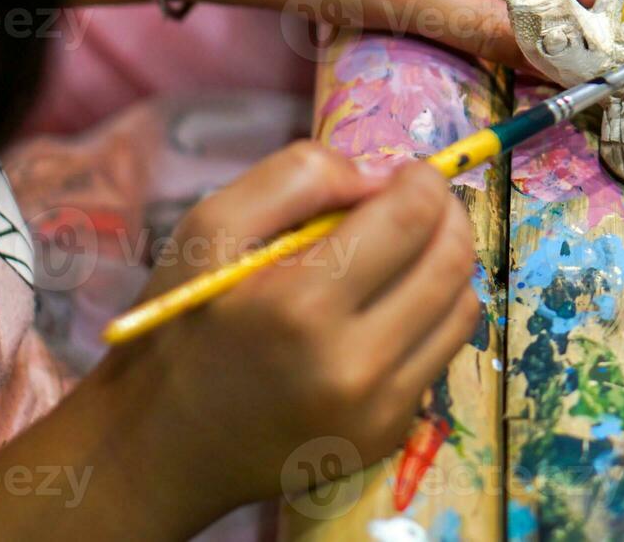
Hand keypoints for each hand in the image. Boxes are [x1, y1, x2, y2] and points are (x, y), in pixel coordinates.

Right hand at [104, 143, 479, 521]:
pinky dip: (430, 317)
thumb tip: (382, 175)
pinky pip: (444, 353)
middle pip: (452, 260)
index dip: (422, 181)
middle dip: (447, 215)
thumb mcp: (209, 230)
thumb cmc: (181, 326)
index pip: (412, 218)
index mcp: (301, 306)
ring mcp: (378, 409)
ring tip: (405, 254)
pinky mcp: (389, 434)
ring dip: (447, 265)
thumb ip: (296, 179)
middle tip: (418, 204)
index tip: (406, 174)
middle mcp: (353, 365)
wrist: (160, 449)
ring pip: (463, 307)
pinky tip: (388, 308)